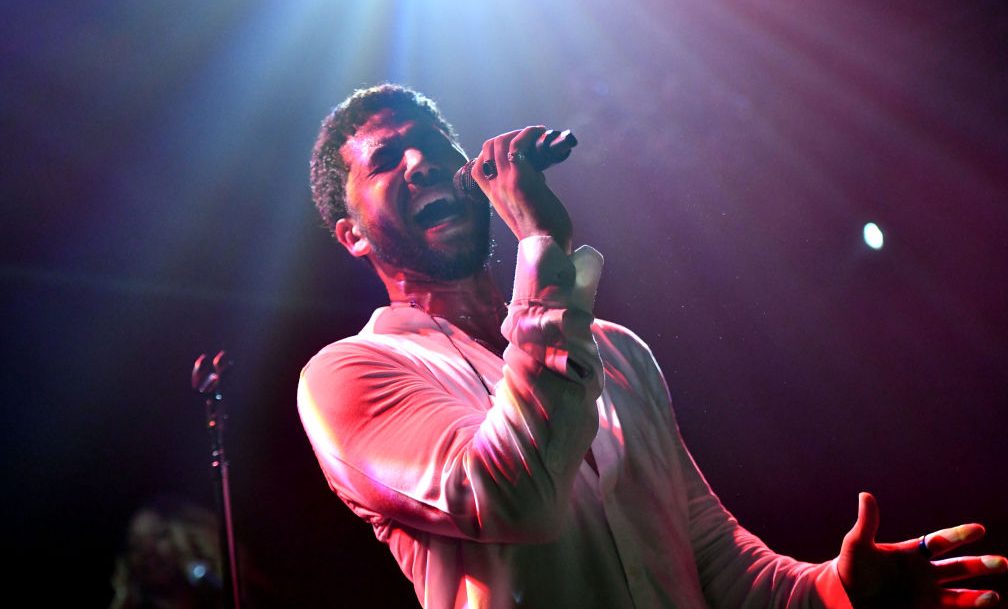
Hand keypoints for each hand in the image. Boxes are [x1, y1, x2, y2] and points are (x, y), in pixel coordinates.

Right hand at [470, 126, 572, 251]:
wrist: (547, 247)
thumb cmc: (543, 232)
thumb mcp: (524, 209)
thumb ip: (524, 190)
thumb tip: (537, 173)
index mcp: (493, 197)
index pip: (478, 166)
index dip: (491, 152)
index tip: (511, 148)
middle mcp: (495, 188)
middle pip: (487, 148)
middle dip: (506, 135)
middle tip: (526, 137)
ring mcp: (505, 182)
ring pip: (499, 142)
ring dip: (519, 132)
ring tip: (536, 132)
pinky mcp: (520, 179)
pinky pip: (516, 145)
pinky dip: (528, 134)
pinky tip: (540, 132)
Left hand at [839, 492, 1006, 607]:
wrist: (844, 594)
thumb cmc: (850, 567)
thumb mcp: (856, 544)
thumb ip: (867, 523)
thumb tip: (865, 495)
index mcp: (911, 553)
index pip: (939, 542)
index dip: (958, 535)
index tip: (979, 529)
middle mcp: (924, 572)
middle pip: (957, 568)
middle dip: (980, 566)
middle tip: (1003, 563)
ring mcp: (925, 593)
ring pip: (958, 595)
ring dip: (977, 597)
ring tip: (995, 597)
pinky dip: (967, 608)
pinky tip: (983, 604)